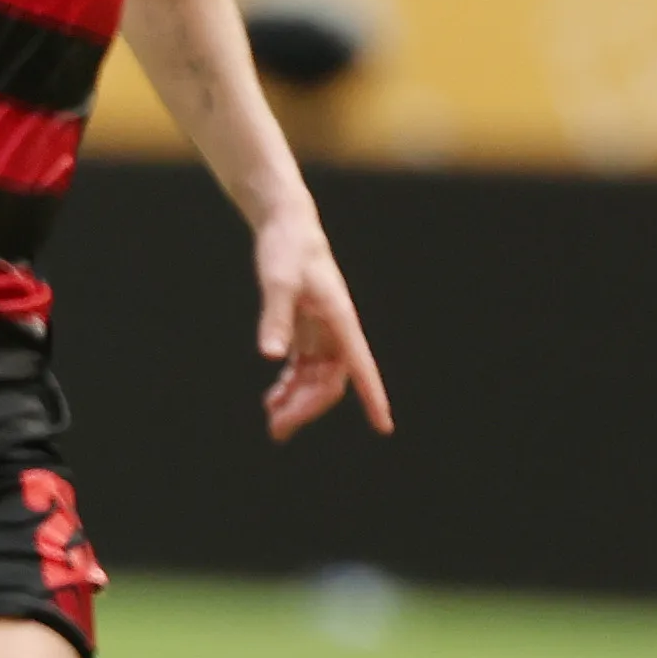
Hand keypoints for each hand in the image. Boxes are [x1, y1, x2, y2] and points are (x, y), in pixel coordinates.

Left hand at [254, 211, 393, 441]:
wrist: (286, 226)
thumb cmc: (287, 249)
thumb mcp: (278, 281)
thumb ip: (276, 318)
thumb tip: (273, 357)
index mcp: (340, 320)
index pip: (360, 367)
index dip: (373, 397)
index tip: (384, 425)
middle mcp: (336, 331)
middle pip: (330, 383)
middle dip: (307, 409)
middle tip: (276, 431)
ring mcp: (322, 332)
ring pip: (316, 380)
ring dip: (296, 403)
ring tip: (273, 426)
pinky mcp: (306, 330)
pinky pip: (303, 369)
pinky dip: (289, 387)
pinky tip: (272, 401)